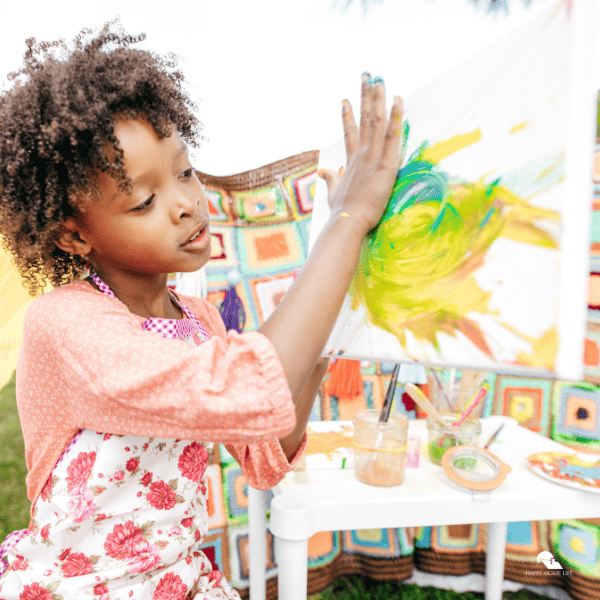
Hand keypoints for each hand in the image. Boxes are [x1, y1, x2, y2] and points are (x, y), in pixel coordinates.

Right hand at [318, 74, 402, 233]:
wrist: (348, 221)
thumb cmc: (342, 211)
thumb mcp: (334, 192)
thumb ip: (331, 178)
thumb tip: (323, 171)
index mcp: (351, 162)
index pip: (350, 133)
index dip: (347, 116)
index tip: (345, 100)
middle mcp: (361, 155)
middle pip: (364, 119)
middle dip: (365, 96)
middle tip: (366, 76)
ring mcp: (373, 158)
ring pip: (376, 122)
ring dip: (378, 99)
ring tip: (379, 80)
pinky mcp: (386, 165)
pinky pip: (393, 137)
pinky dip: (396, 118)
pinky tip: (398, 100)